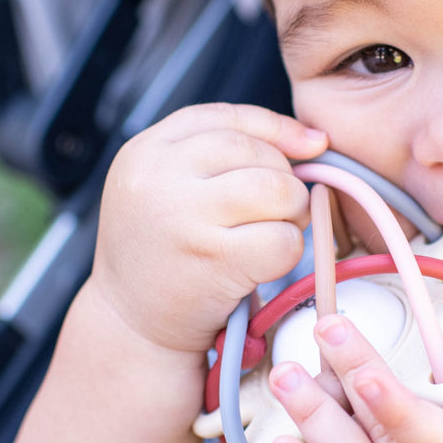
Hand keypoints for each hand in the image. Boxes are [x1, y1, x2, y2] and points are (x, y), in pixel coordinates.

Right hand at [92, 103, 327, 352]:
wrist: (128, 326)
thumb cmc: (164, 254)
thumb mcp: (168, 188)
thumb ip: (223, 156)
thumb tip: (314, 140)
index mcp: (146, 150)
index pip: (228, 116)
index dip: (277, 129)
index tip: (309, 146)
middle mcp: (158, 176)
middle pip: (259, 153)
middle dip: (284, 182)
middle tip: (275, 214)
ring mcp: (183, 216)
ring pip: (279, 191)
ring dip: (291, 216)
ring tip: (269, 235)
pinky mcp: (212, 259)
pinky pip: (283, 241)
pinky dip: (286, 254)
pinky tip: (262, 265)